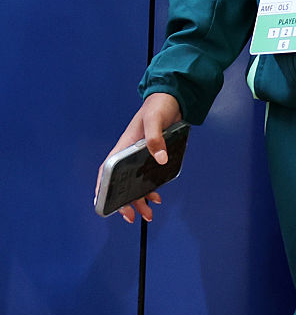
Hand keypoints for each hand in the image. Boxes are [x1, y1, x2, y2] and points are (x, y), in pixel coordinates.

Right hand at [95, 92, 181, 223]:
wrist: (172, 98)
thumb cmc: (158, 105)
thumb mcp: (155, 118)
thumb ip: (155, 137)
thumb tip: (160, 159)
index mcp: (124, 146)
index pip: (106, 170)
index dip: (103, 188)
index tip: (104, 205)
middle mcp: (129, 154)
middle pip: (121, 183)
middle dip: (124, 202)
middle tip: (131, 217)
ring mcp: (140, 156)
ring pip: (135, 184)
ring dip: (139, 200)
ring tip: (148, 215)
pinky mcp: (152, 156)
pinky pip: (148, 178)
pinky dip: (151, 190)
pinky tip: (157, 198)